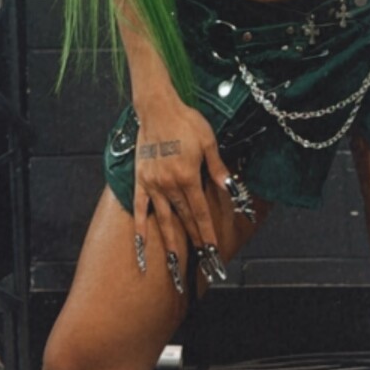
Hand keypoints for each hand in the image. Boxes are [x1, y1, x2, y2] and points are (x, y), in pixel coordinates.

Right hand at [132, 85, 230, 285]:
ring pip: (164, 218)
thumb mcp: (208, 141)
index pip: (201, 211)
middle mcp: (170, 185)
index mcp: (188, 176)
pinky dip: (140, 227)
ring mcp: (153, 184)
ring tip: (176, 261)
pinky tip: (142, 244)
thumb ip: (217, 167)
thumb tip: (230, 186)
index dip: (207, 232)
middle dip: (194, 239)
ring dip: (171, 241)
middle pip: (185, 218)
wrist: (157, 109)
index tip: (213, 249)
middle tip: (202, 259)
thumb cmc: (185, 122)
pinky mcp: (140, 180)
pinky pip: (139, 208)